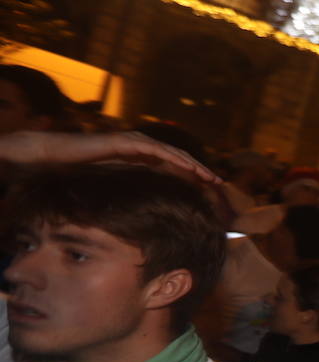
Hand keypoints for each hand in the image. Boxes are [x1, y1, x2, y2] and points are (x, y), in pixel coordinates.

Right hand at [0, 131, 219, 183]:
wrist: (55, 158)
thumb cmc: (80, 174)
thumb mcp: (113, 189)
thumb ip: (130, 196)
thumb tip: (145, 219)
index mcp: (141, 160)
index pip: (173, 170)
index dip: (193, 180)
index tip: (211, 194)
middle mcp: (142, 149)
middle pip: (179, 161)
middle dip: (200, 173)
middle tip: (221, 187)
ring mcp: (135, 143)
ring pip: (173, 154)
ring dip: (194, 165)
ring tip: (211, 178)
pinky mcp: (126, 142)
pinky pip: (156, 151)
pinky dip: (174, 159)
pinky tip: (188, 168)